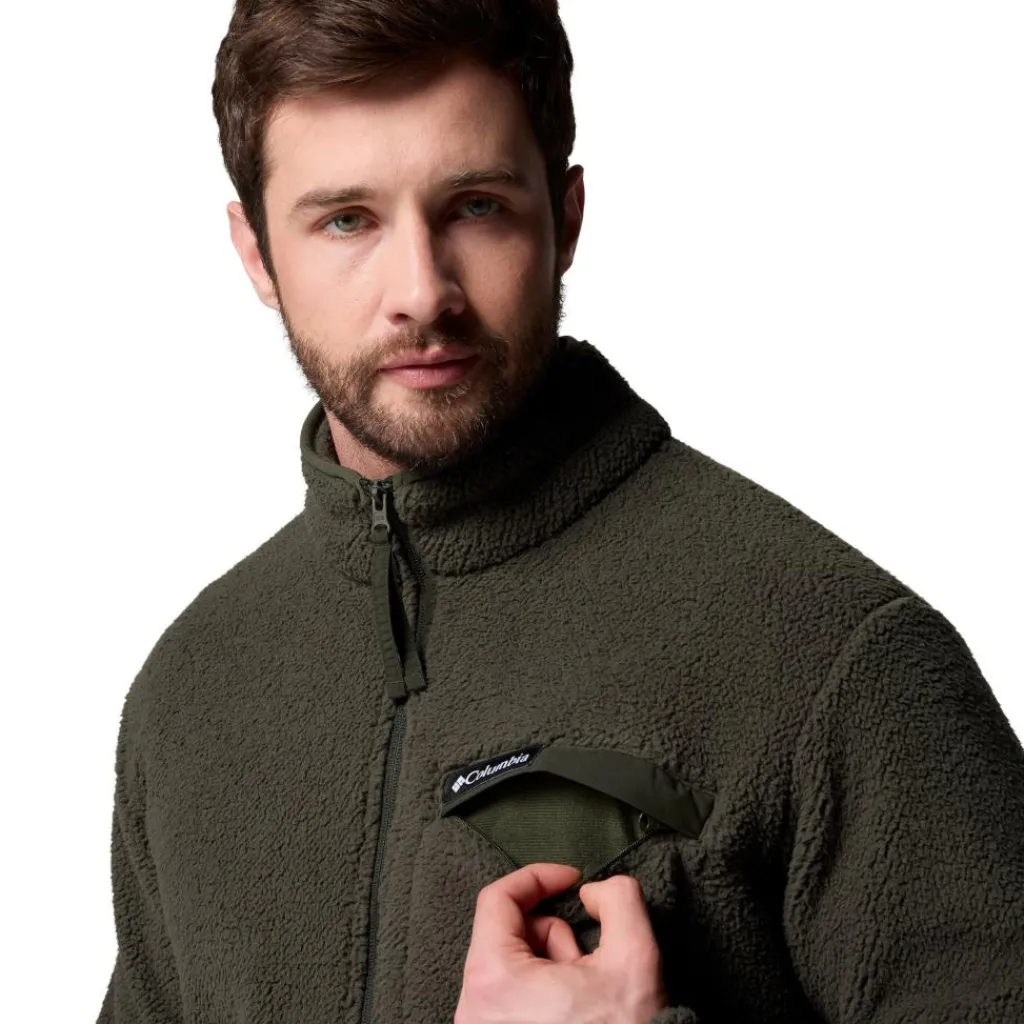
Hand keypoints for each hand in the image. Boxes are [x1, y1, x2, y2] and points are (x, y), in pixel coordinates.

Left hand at [454, 862, 666, 1023]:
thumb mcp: (635, 957)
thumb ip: (618, 899)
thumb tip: (593, 894)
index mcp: (493, 979)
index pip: (497, 898)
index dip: (539, 877)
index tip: (572, 880)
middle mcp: (473, 1007)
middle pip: (507, 931)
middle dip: (555, 935)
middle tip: (585, 964)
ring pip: (512, 962)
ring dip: (553, 964)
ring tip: (582, 996)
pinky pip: (511, 992)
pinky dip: (543, 989)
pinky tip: (572, 1011)